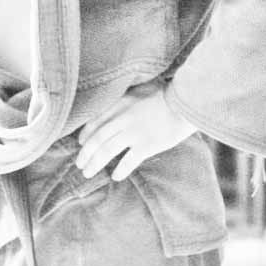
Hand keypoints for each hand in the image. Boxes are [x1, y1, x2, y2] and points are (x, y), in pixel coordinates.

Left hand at [75, 81, 196, 181]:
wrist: (185, 102)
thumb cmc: (166, 94)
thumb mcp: (140, 89)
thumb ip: (126, 98)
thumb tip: (114, 106)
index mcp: (120, 103)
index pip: (95, 121)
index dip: (85, 134)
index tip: (80, 143)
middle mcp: (123, 118)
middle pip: (97, 139)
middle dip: (85, 153)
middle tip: (80, 164)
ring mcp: (134, 132)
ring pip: (107, 151)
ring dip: (95, 163)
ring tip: (88, 173)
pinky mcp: (147, 145)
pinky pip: (128, 161)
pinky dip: (120, 170)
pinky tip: (115, 177)